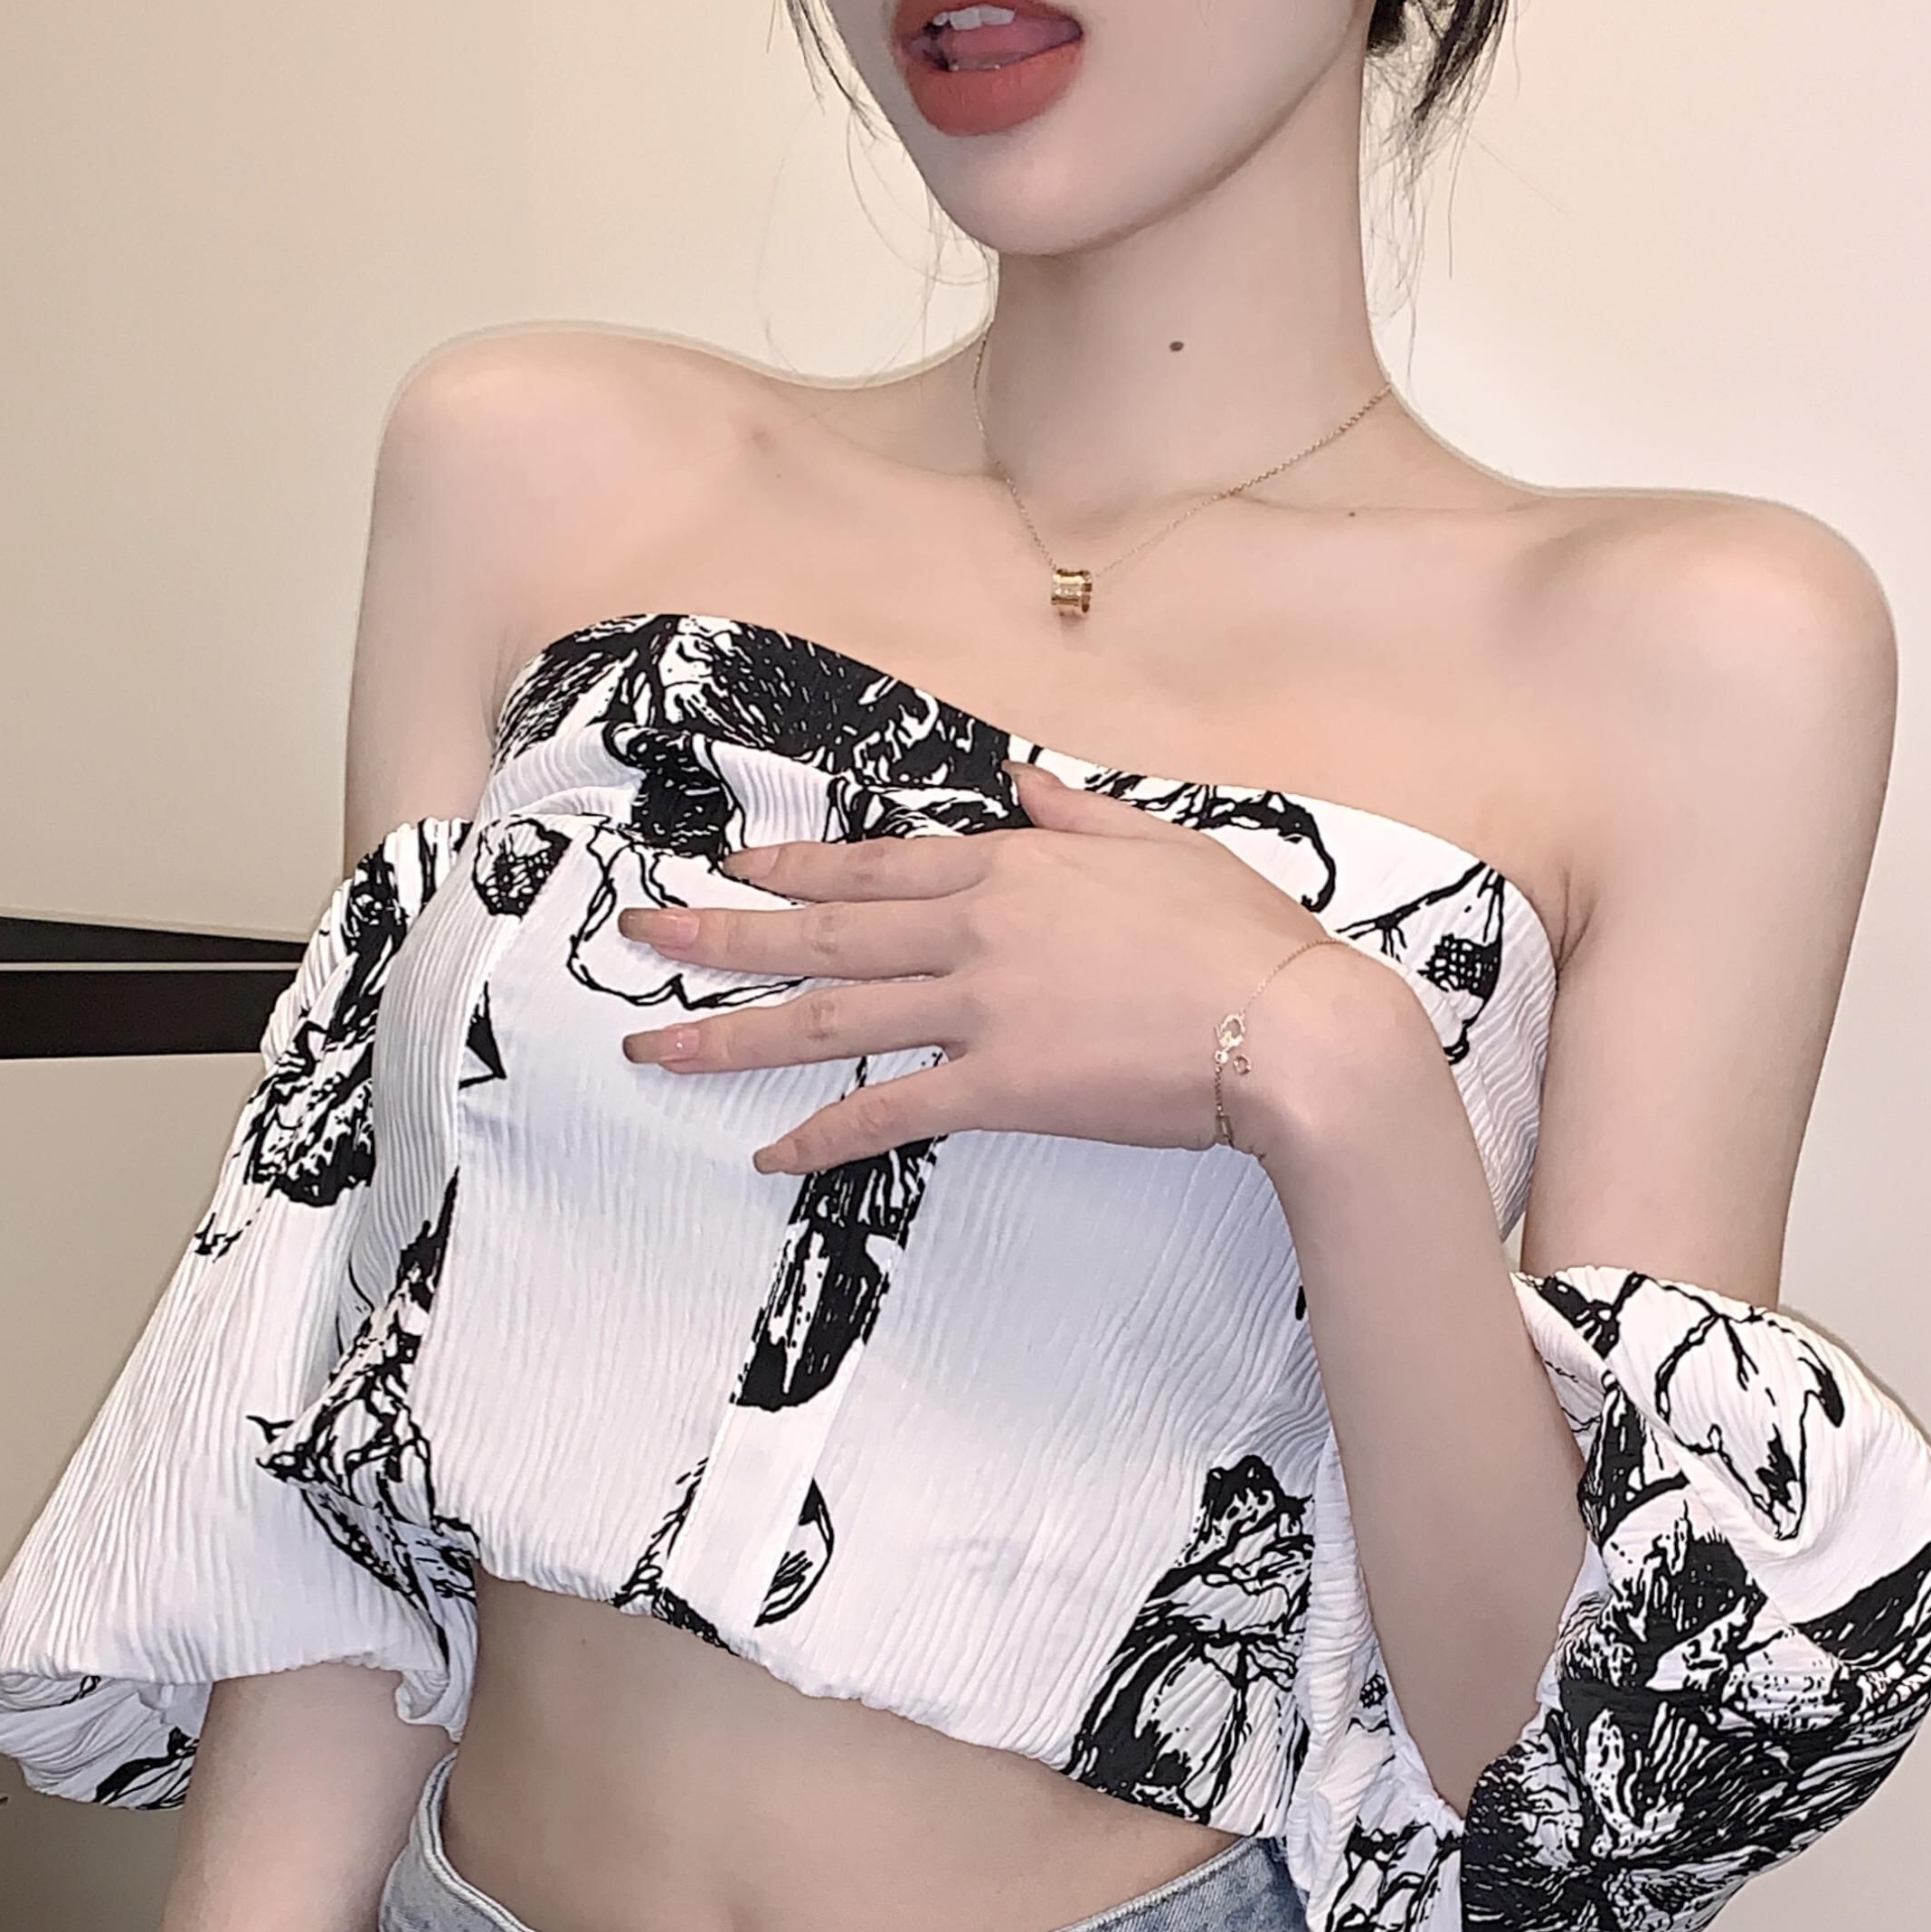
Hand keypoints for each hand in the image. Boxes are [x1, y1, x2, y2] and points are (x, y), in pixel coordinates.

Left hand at [612, 763, 1378, 1174]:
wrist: (1293, 1029)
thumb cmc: (1247, 942)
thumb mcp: (1167, 846)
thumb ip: (1081, 814)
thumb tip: (1024, 779)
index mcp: (1013, 866)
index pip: (876, 865)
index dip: (794, 867)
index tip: (732, 864)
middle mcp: (976, 928)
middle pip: (820, 930)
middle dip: (717, 930)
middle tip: (637, 934)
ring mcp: (980, 1007)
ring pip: (826, 1016)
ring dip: (728, 1031)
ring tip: (652, 1042)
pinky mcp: (998, 1086)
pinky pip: (887, 1112)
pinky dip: (821, 1133)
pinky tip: (767, 1152)